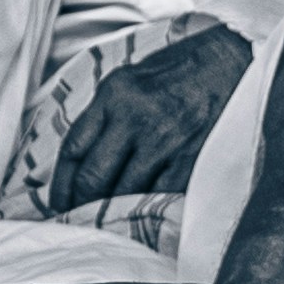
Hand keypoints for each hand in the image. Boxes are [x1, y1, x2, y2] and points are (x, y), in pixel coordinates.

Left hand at [47, 21, 255, 216]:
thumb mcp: (127, 81)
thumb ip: (102, 116)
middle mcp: (134, 116)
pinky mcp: (190, 156)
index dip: (60, 184)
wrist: (226, 61)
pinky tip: (140, 212)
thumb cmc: (173, 72)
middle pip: (93, 177)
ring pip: (124, 192)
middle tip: (77, 220)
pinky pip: (159, 194)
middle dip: (80, 205)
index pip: (73, 148)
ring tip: (105, 223)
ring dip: (111, 212)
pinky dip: (147, 206)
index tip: (56, 203)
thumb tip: (77, 162)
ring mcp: (164, 138)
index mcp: (112, 94)